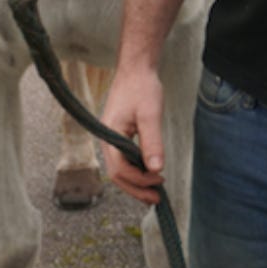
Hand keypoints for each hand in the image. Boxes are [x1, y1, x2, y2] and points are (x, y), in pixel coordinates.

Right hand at [98, 65, 165, 205]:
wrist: (136, 69)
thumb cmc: (142, 88)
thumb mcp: (150, 114)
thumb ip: (152, 142)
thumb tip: (156, 169)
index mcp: (109, 138)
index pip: (120, 170)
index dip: (139, 181)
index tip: (159, 181)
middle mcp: (106, 142)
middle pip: (118, 174)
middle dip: (137, 188)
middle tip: (157, 198)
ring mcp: (111, 139)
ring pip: (121, 168)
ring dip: (137, 181)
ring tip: (155, 190)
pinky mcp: (119, 136)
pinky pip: (125, 159)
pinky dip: (137, 169)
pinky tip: (150, 172)